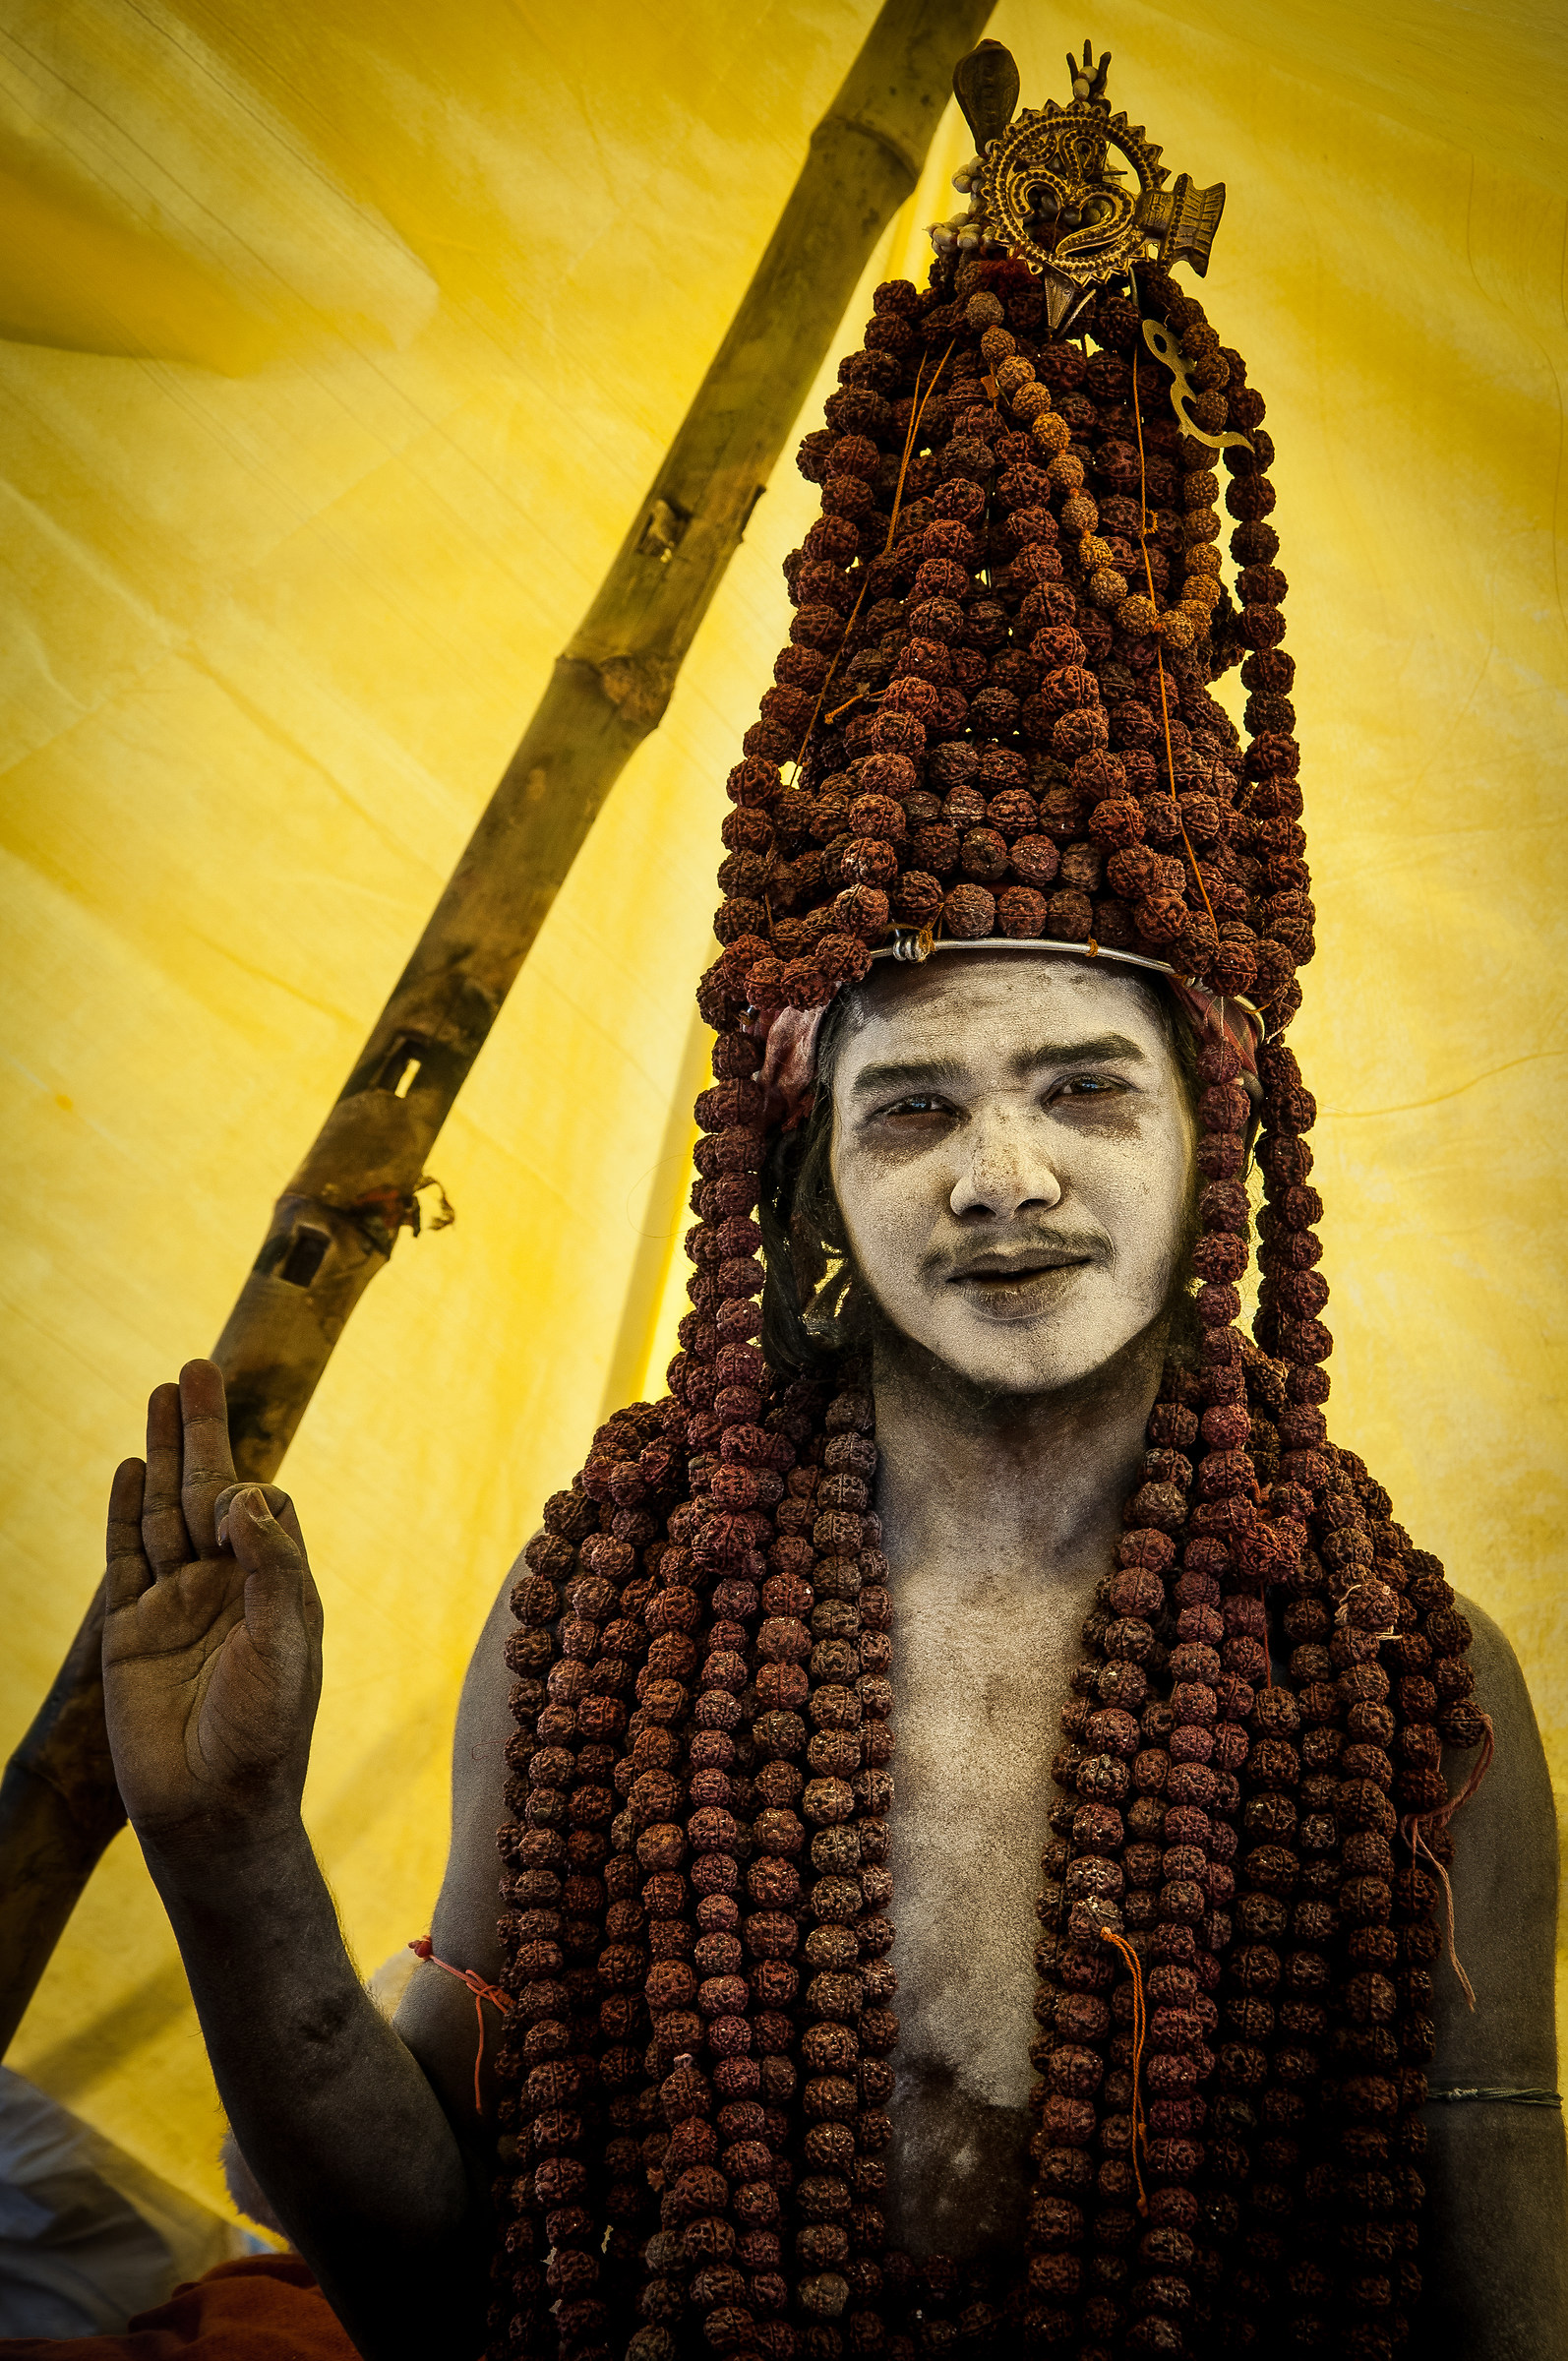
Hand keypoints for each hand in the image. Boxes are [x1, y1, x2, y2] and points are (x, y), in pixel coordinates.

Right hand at [102, 1361, 321, 1852]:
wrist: (211, 1809)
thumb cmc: (265, 1733)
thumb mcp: (285, 1646)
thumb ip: (271, 1569)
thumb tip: (255, 1494)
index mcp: (278, 1587)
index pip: (268, 1510)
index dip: (251, 1493)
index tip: (235, 1508)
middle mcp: (228, 1586)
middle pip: (212, 1489)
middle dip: (204, 1430)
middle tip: (197, 1366)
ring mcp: (178, 1604)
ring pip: (165, 1512)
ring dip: (165, 1452)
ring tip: (163, 1391)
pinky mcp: (132, 1629)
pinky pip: (127, 1556)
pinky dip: (126, 1511)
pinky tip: (131, 1467)